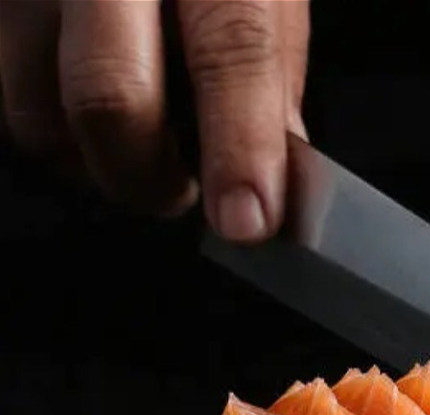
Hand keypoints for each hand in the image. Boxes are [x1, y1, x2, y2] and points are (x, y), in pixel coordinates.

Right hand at [0, 0, 309, 240]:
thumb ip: (267, 78)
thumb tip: (276, 181)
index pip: (229, 50)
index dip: (240, 145)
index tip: (248, 221)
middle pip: (109, 95)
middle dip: (149, 179)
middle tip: (181, 194)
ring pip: (38, 114)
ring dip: (96, 163)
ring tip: (138, 143)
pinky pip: (8, 98)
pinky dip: (57, 131)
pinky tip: (89, 109)